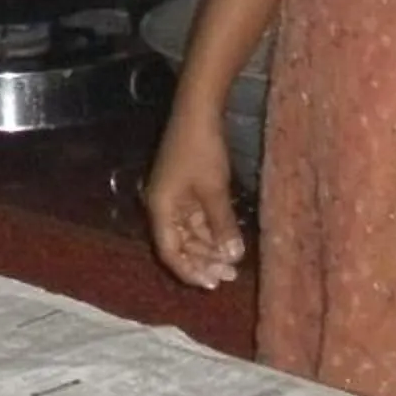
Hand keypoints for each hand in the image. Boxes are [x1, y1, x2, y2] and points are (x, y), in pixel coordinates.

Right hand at [142, 110, 244, 288]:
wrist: (197, 111)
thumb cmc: (201, 151)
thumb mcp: (214, 191)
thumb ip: (222, 225)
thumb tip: (233, 258)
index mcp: (161, 208)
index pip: (170, 251)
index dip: (190, 270)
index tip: (213, 284)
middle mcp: (163, 205)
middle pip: (180, 244)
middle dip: (204, 261)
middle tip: (230, 275)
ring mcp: (174, 196)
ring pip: (190, 232)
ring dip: (210, 248)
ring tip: (234, 262)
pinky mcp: (186, 188)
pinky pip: (197, 218)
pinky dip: (212, 231)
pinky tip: (230, 240)